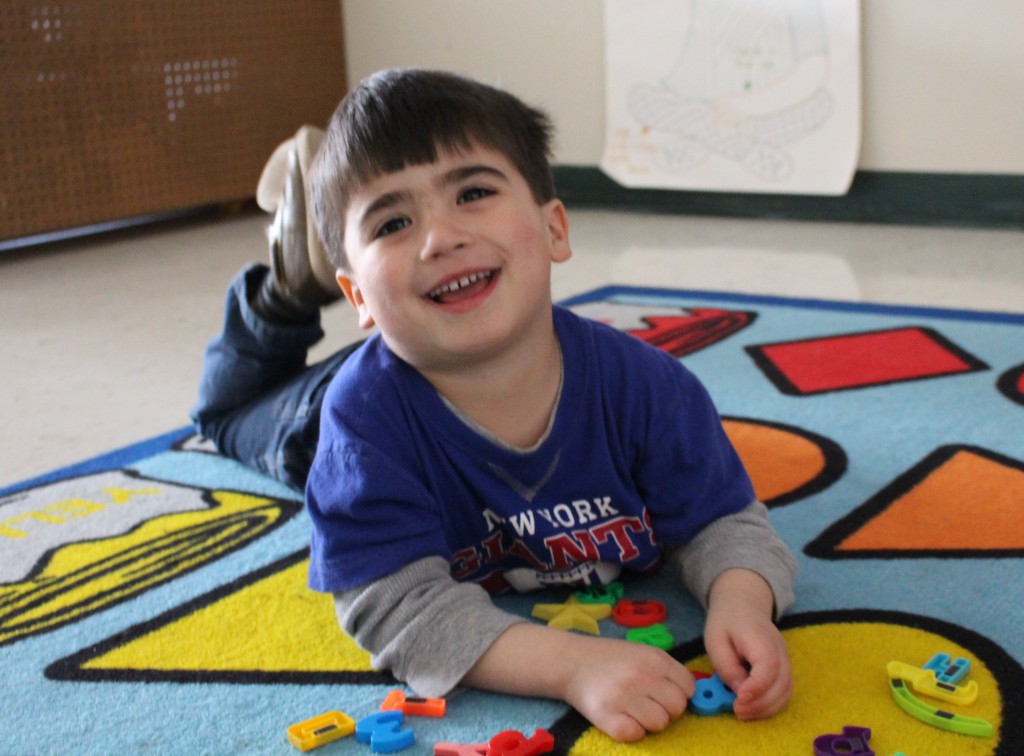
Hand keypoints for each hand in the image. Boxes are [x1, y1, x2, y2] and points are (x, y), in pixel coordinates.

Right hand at [463, 624, 693, 742]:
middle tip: (646, 703)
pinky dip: (630, 731)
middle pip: (677, 707)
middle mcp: (641, 675)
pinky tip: (620, 718)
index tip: (662, 693)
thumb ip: (666, 670)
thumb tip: (690, 695)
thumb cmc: (611, 659)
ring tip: (632, 710)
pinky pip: (635, 734)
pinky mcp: (607, 716)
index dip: (678, 693)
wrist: (571, 661)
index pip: (688, 687)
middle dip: (665, 709)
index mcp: (655, 658)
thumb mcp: (642, 653)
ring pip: (659, 723)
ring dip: (648, 722)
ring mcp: (624, 696)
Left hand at [703, 569, 791, 718]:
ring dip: (767, 708)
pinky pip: (784, 691)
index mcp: (762, 639)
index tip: (739, 700)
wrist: (742, 604)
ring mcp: (785, 659)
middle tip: (738, 711)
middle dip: (761, 704)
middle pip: (782, 684)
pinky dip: (771, 704)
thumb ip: (727, 666)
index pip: (768, 667)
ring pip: (787, 691)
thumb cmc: (726, 622)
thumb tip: (740, 692)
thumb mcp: (716, 641)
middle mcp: (780, 650)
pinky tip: (753, 707)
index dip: (756, 688)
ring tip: (743, 712)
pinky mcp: (784, 668)